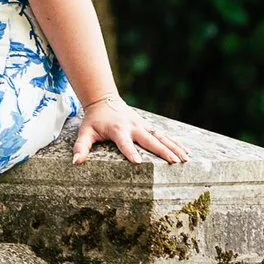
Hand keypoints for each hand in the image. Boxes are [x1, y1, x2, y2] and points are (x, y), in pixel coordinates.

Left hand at [72, 96, 189, 164]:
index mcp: (117, 130)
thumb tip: (76, 162)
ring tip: (186, 160)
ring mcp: (143, 126)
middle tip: (174, 163)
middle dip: (162, 151)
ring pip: (161, 137)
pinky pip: (164, 136)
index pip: (124, 143)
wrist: (104, 101)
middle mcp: (133, 127)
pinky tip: (187, 152)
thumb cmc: (94, 120)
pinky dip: (176, 143)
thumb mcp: (85, 132)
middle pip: (149, 140)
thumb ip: (81, 147)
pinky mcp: (148, 127)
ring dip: (174, 148)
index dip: (130, 152)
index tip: (138, 162)